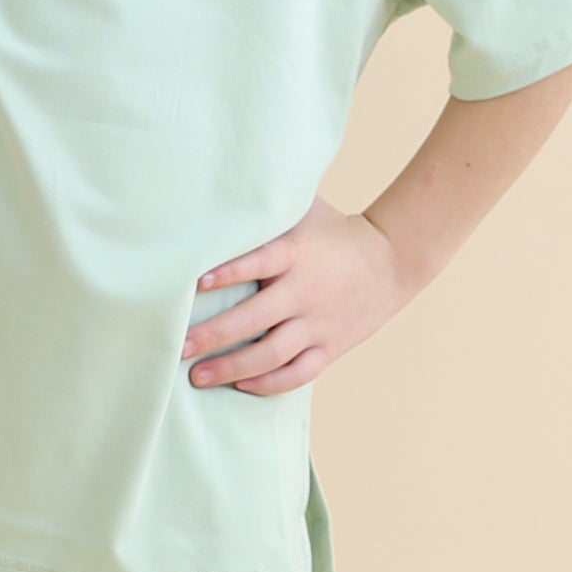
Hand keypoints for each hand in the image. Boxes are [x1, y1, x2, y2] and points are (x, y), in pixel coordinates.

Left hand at [179, 196, 415, 396]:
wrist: (393, 260)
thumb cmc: (334, 230)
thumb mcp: (305, 209)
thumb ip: (267, 206)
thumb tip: (220, 186)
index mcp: (296, 253)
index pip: (258, 263)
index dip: (229, 273)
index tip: (196, 284)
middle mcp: (306, 290)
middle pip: (255, 319)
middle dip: (212, 335)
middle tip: (177, 346)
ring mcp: (319, 323)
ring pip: (271, 354)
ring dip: (232, 368)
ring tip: (198, 375)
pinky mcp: (331, 346)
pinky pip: (298, 374)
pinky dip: (269, 383)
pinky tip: (241, 385)